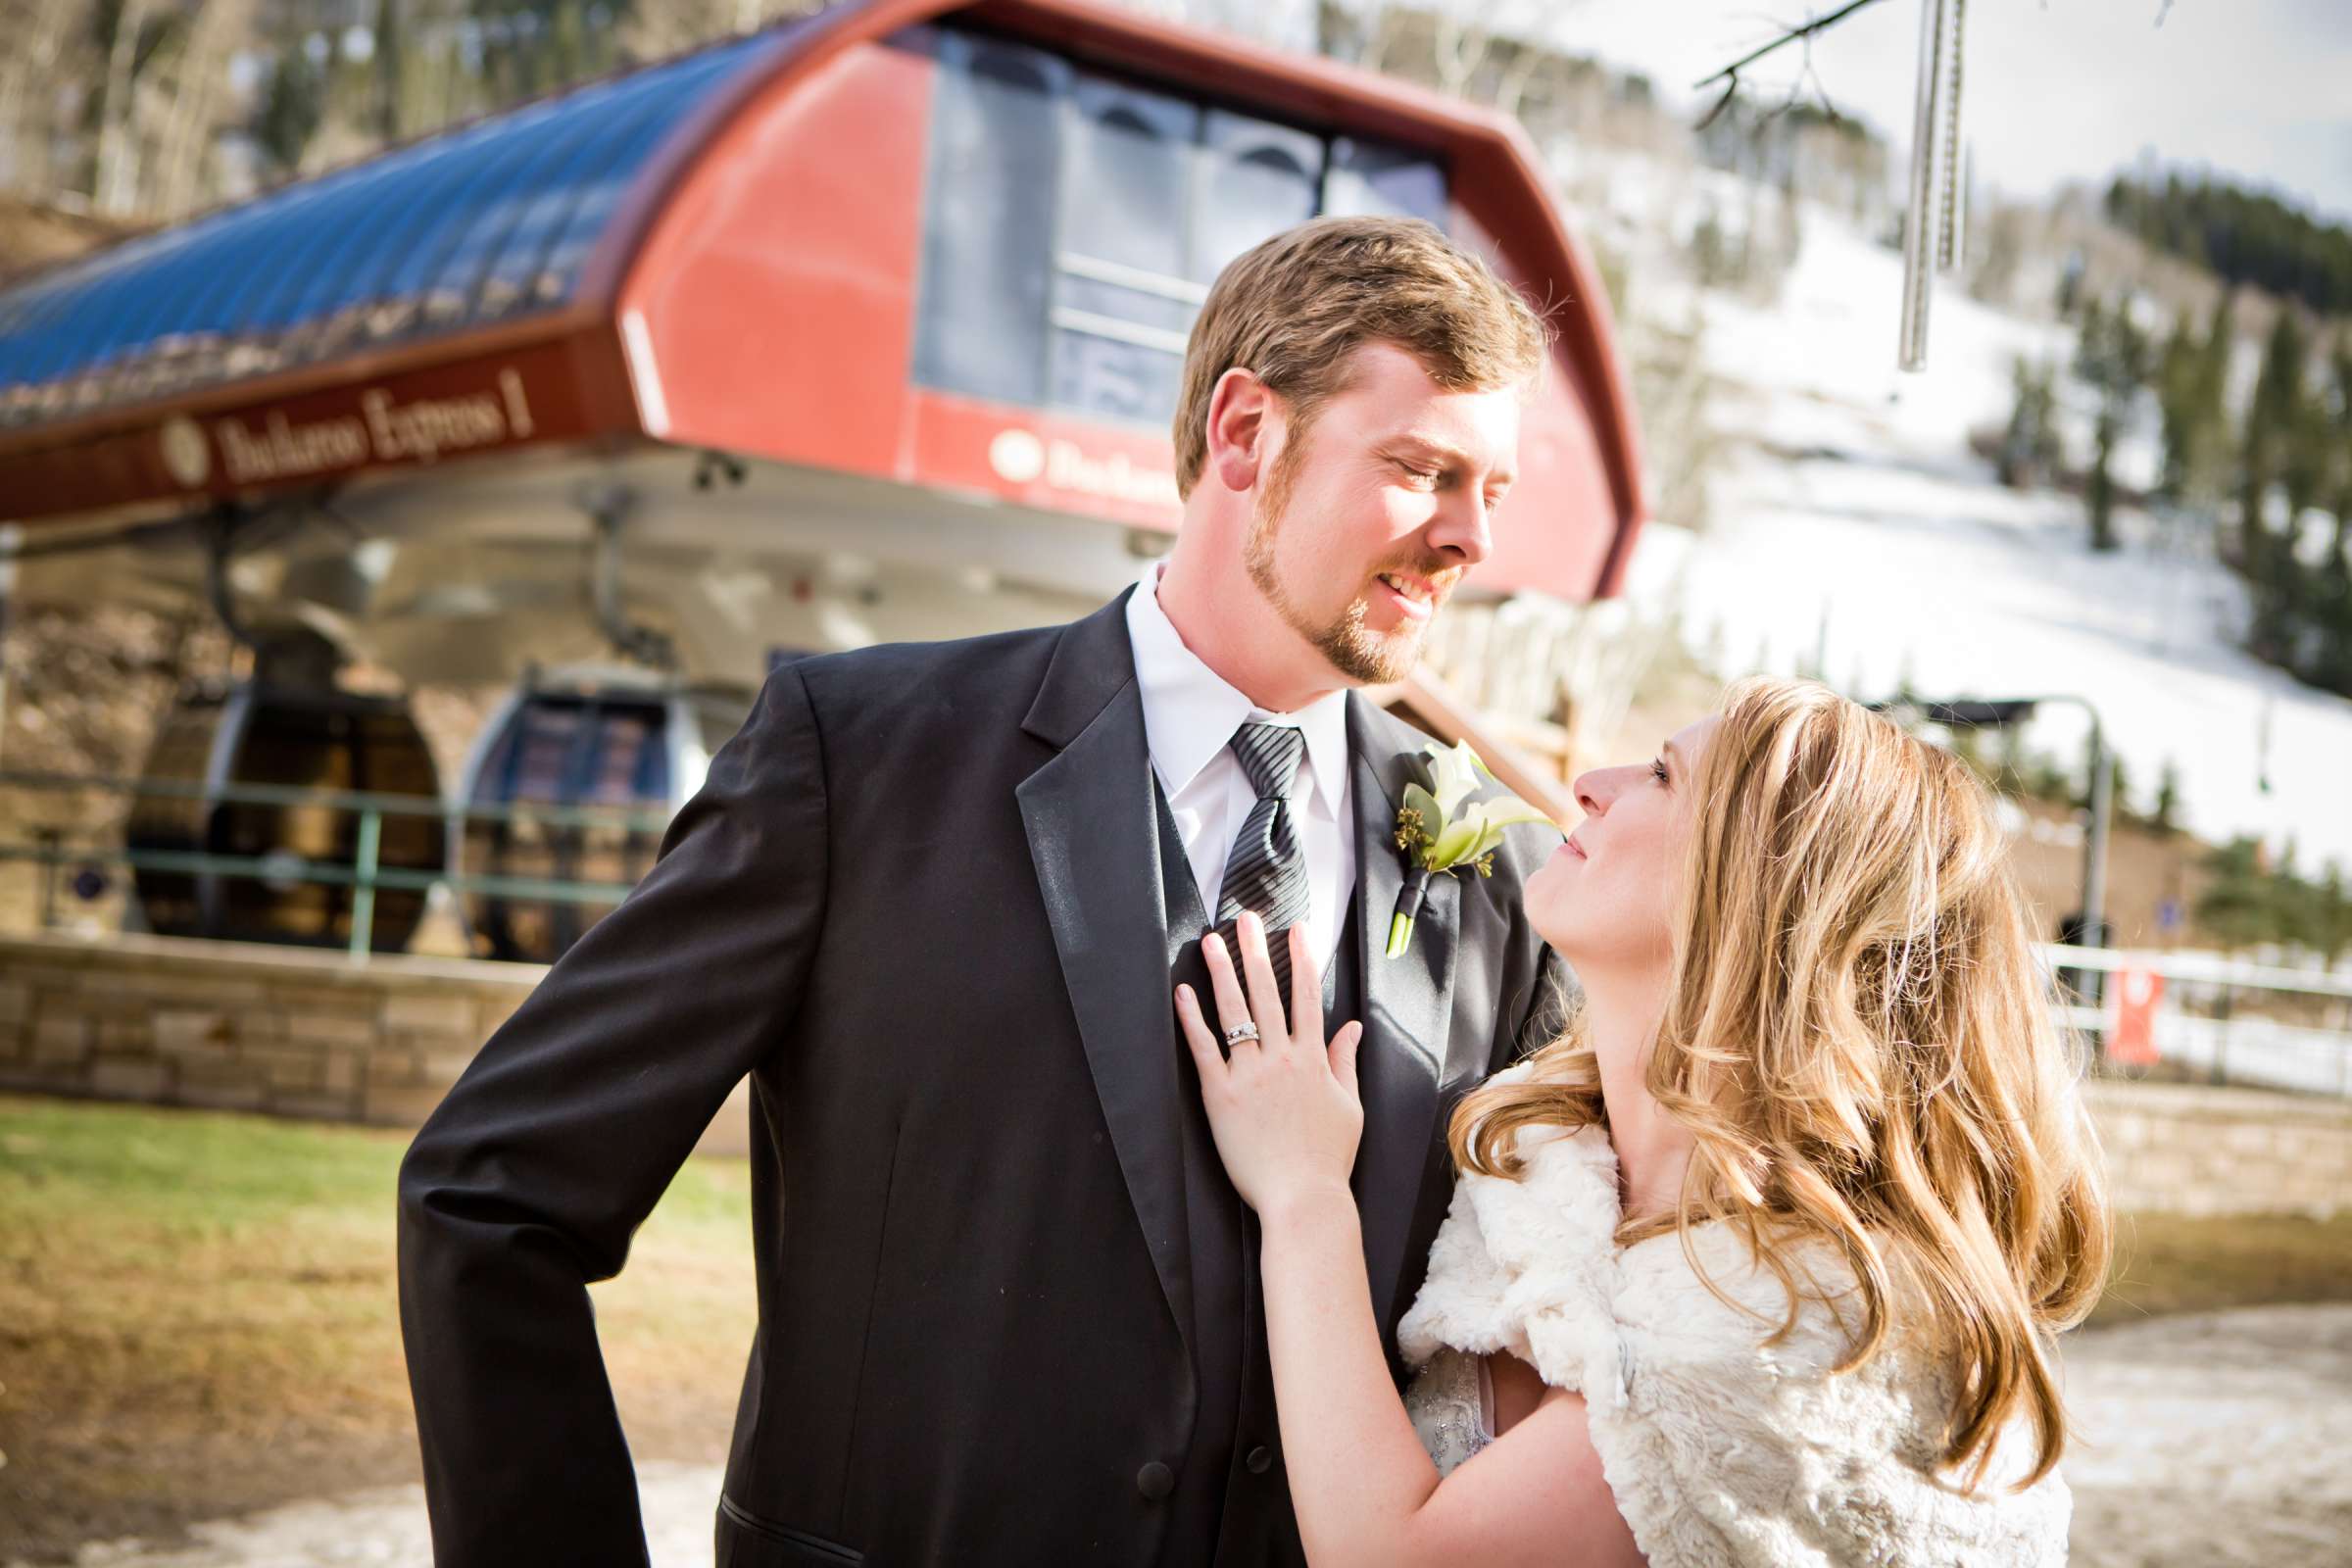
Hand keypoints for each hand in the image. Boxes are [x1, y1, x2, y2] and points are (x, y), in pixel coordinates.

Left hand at [1178, 911, 1364, 1217]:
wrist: (1303, 1198)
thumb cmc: (1328, 1158)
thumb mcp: (1349, 1106)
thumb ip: (1345, 1062)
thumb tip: (1353, 1027)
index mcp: (1313, 1059)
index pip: (1307, 997)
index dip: (1301, 959)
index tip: (1297, 929)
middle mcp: (1282, 1058)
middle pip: (1267, 993)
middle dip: (1256, 951)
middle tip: (1246, 918)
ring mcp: (1250, 1075)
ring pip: (1235, 1013)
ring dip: (1223, 972)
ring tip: (1211, 942)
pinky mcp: (1221, 1095)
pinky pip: (1204, 1050)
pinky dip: (1193, 1020)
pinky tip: (1184, 993)